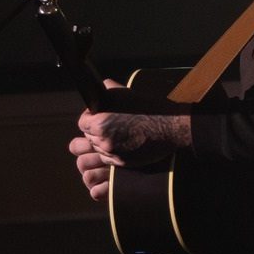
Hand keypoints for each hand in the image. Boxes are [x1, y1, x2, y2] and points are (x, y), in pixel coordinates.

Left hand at [70, 79, 192, 200]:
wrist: (170, 127)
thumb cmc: (149, 108)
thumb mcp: (126, 93)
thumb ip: (108, 89)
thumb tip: (100, 89)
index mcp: (100, 122)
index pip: (82, 124)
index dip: (91, 119)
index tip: (99, 117)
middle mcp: (103, 140)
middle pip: (88, 139)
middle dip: (96, 133)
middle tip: (111, 126)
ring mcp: (113, 154)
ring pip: (98, 152)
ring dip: (104, 145)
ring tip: (119, 136)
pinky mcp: (123, 164)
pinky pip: (109, 161)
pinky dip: (113, 155)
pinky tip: (124, 145)